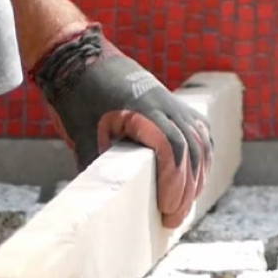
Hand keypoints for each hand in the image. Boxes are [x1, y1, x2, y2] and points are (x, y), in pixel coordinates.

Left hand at [32, 23, 212, 227]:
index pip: (172, 149)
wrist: (78, 59)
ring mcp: (171, 100)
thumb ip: (94, 168)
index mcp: (141, 110)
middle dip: (187, 188)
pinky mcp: (172, 101)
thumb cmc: (76, 99)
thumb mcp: (80, 135)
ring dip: (197, 173)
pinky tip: (195, 176)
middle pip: (191, 149)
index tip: (166, 210)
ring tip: (185, 203)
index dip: (174, 182)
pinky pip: (198, 129)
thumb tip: (97, 206)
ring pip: (199, 140)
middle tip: (174, 218)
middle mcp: (163, 103)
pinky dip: (200, 155)